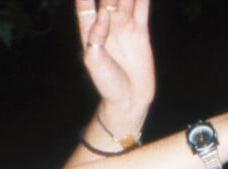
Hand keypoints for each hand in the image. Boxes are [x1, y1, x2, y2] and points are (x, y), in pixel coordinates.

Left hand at [77, 0, 154, 130]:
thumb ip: (96, 37)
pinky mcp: (140, 31)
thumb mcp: (95, 63)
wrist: (129, 101)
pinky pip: (142, 7)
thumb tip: (103, 15)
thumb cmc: (107, 85)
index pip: (85, 2)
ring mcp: (124, 25)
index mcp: (90, 29)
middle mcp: (106, 23)